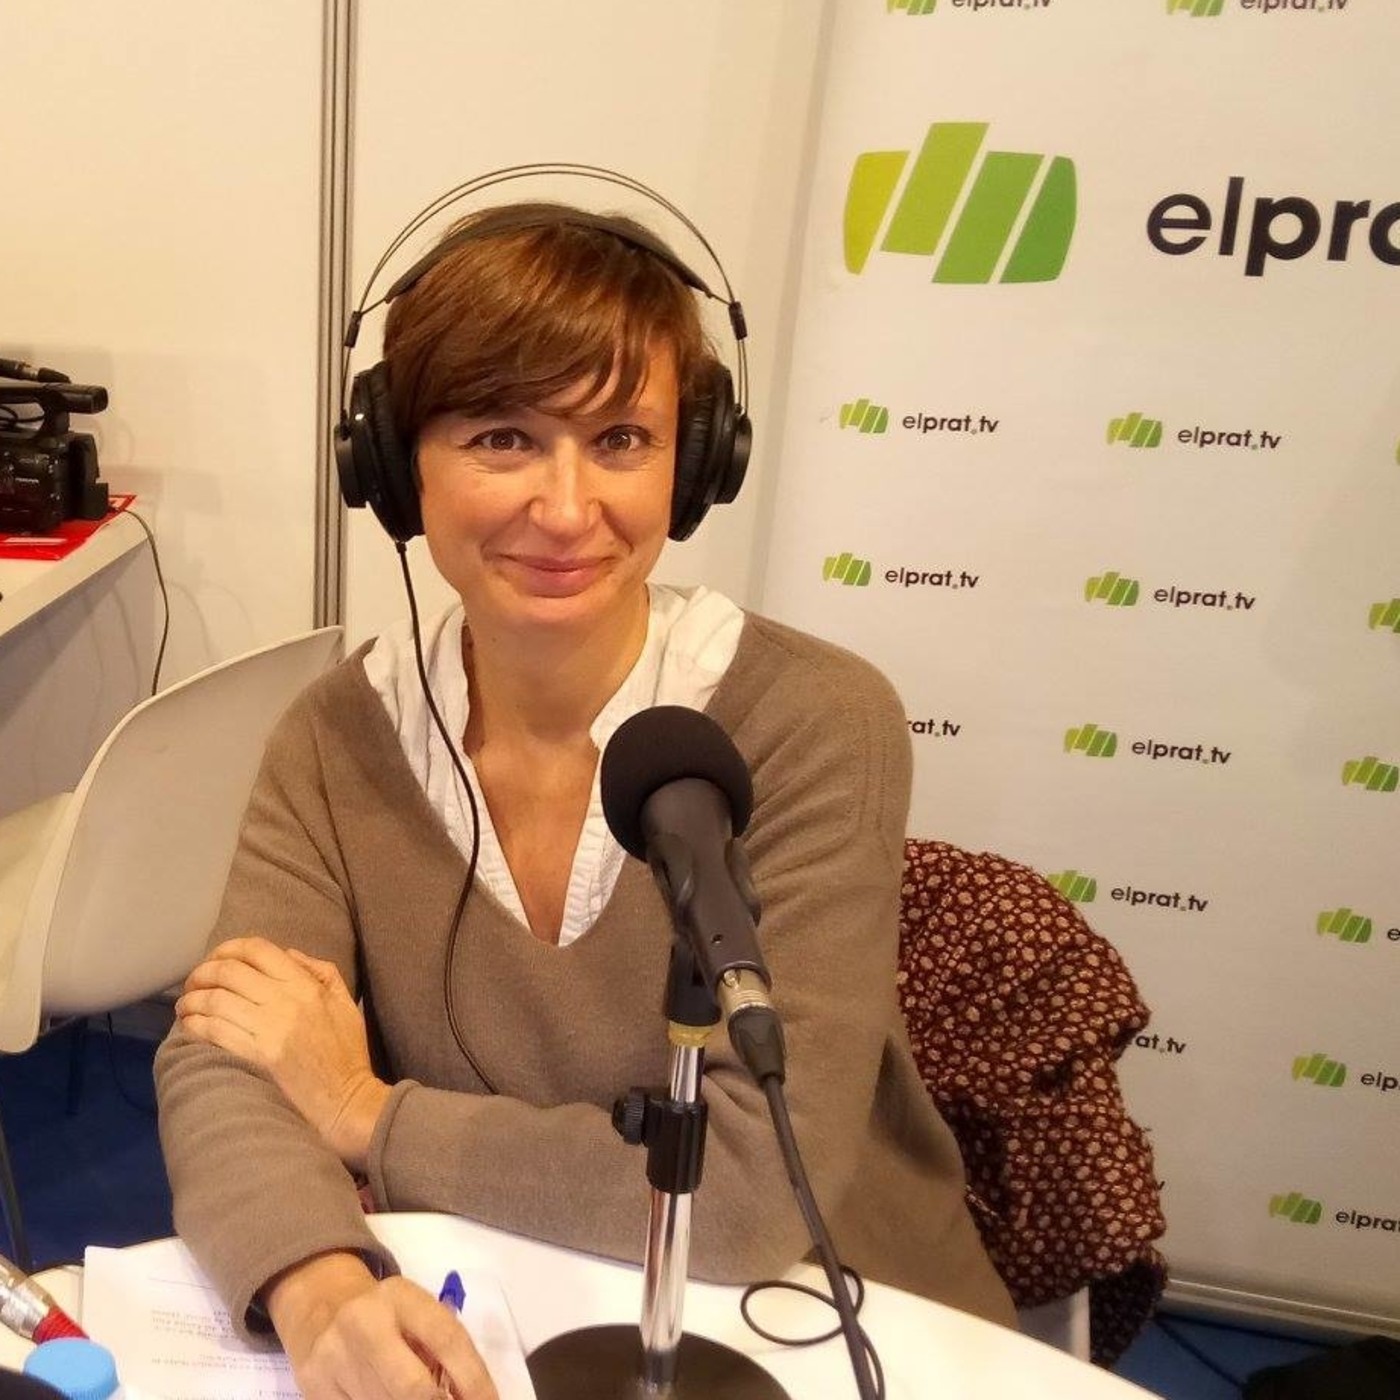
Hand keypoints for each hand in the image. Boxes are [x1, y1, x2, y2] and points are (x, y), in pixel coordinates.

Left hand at [175, 936, 390, 1170]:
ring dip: (192, 999)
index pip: (258, 950)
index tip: (217, 957)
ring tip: (185, 1004)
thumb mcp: (345, 1002)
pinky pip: (215, 1031)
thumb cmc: (347, 1052)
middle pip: (229, 971)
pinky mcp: (258, 1055)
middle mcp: (286, 1000)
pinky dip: (195, 1024)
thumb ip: (321, 971)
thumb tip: (287, 953)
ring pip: (216, 1000)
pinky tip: (189, 1024)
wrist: (346, 1099)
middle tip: (194, 982)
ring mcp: (270, 1028)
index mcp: (306, 985)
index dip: (229, 948)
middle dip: (203, 972)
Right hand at [267, 1253, 498, 1399]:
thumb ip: (442, 1349)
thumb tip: (474, 1396)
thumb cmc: (385, 1315)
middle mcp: (364, 1325)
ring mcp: (334, 1361)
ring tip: (427, 1396)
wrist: (319, 1309)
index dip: (474, 1378)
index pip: (446, 1339)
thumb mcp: (415, 1313)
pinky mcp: (315, 1391)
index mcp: (400, 1298)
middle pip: (412, 1388)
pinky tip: (388, 1398)